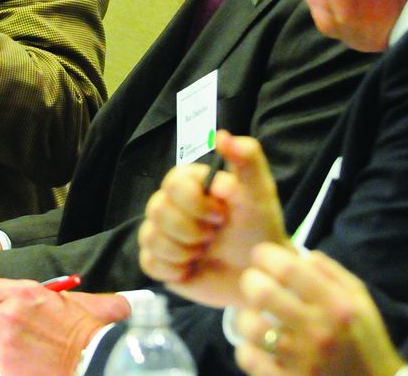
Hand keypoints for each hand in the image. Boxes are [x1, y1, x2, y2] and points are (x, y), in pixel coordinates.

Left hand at [0, 281, 130, 375]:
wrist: (88, 353)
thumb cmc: (74, 325)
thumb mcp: (49, 297)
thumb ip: (20, 297)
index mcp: (22, 292)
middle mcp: (10, 313)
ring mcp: (6, 339)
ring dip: (0, 342)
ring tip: (25, 345)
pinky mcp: (7, 363)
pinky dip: (9, 361)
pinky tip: (28, 358)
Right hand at [138, 132, 287, 307]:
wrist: (258, 272)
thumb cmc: (259, 228)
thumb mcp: (260, 193)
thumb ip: (247, 159)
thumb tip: (221, 135)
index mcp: (190, 182)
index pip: (172, 184)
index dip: (195, 203)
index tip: (221, 215)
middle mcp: (171, 203)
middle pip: (156, 210)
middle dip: (190, 230)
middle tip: (212, 236)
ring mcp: (161, 232)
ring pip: (150, 237)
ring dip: (183, 251)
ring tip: (203, 252)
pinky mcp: (158, 261)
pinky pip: (148, 263)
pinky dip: (174, 270)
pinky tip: (192, 268)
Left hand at [232, 244, 404, 375]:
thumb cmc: (365, 342)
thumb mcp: (360, 301)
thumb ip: (332, 273)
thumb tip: (301, 254)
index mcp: (336, 306)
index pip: (288, 268)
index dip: (265, 256)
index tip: (261, 257)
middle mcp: (317, 331)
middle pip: (262, 293)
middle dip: (250, 281)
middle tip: (253, 284)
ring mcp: (301, 360)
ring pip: (251, 327)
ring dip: (245, 316)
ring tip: (252, 316)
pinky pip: (250, 359)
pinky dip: (246, 349)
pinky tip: (255, 345)